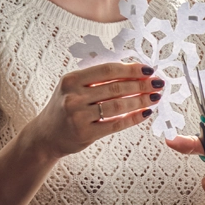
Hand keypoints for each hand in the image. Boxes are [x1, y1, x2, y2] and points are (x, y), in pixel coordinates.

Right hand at [30, 62, 163, 158]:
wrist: (46, 136)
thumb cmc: (66, 107)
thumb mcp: (74, 88)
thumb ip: (98, 80)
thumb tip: (135, 72)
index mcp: (71, 80)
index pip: (108, 70)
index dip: (131, 69)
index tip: (149, 69)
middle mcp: (73, 97)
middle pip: (116, 88)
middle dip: (142, 85)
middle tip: (159, 84)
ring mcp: (78, 116)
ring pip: (118, 106)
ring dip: (141, 101)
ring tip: (155, 97)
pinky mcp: (86, 134)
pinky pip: (116, 124)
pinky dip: (134, 118)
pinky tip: (146, 113)